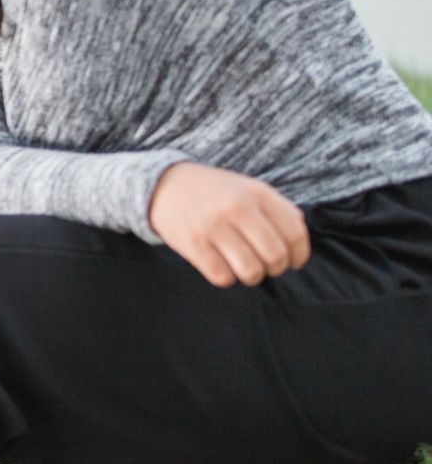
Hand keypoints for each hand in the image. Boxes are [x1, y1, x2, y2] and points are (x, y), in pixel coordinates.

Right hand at [148, 162, 309, 287]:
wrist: (164, 185)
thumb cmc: (214, 192)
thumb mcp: (249, 188)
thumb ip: (276, 211)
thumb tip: (298, 246)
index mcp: (257, 193)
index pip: (295, 233)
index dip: (299, 255)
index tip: (294, 261)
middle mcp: (238, 208)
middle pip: (275, 256)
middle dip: (276, 269)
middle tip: (267, 266)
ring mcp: (214, 227)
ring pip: (251, 271)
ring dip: (252, 276)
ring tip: (245, 268)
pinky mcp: (193, 244)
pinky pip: (223, 277)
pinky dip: (227, 277)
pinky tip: (223, 266)